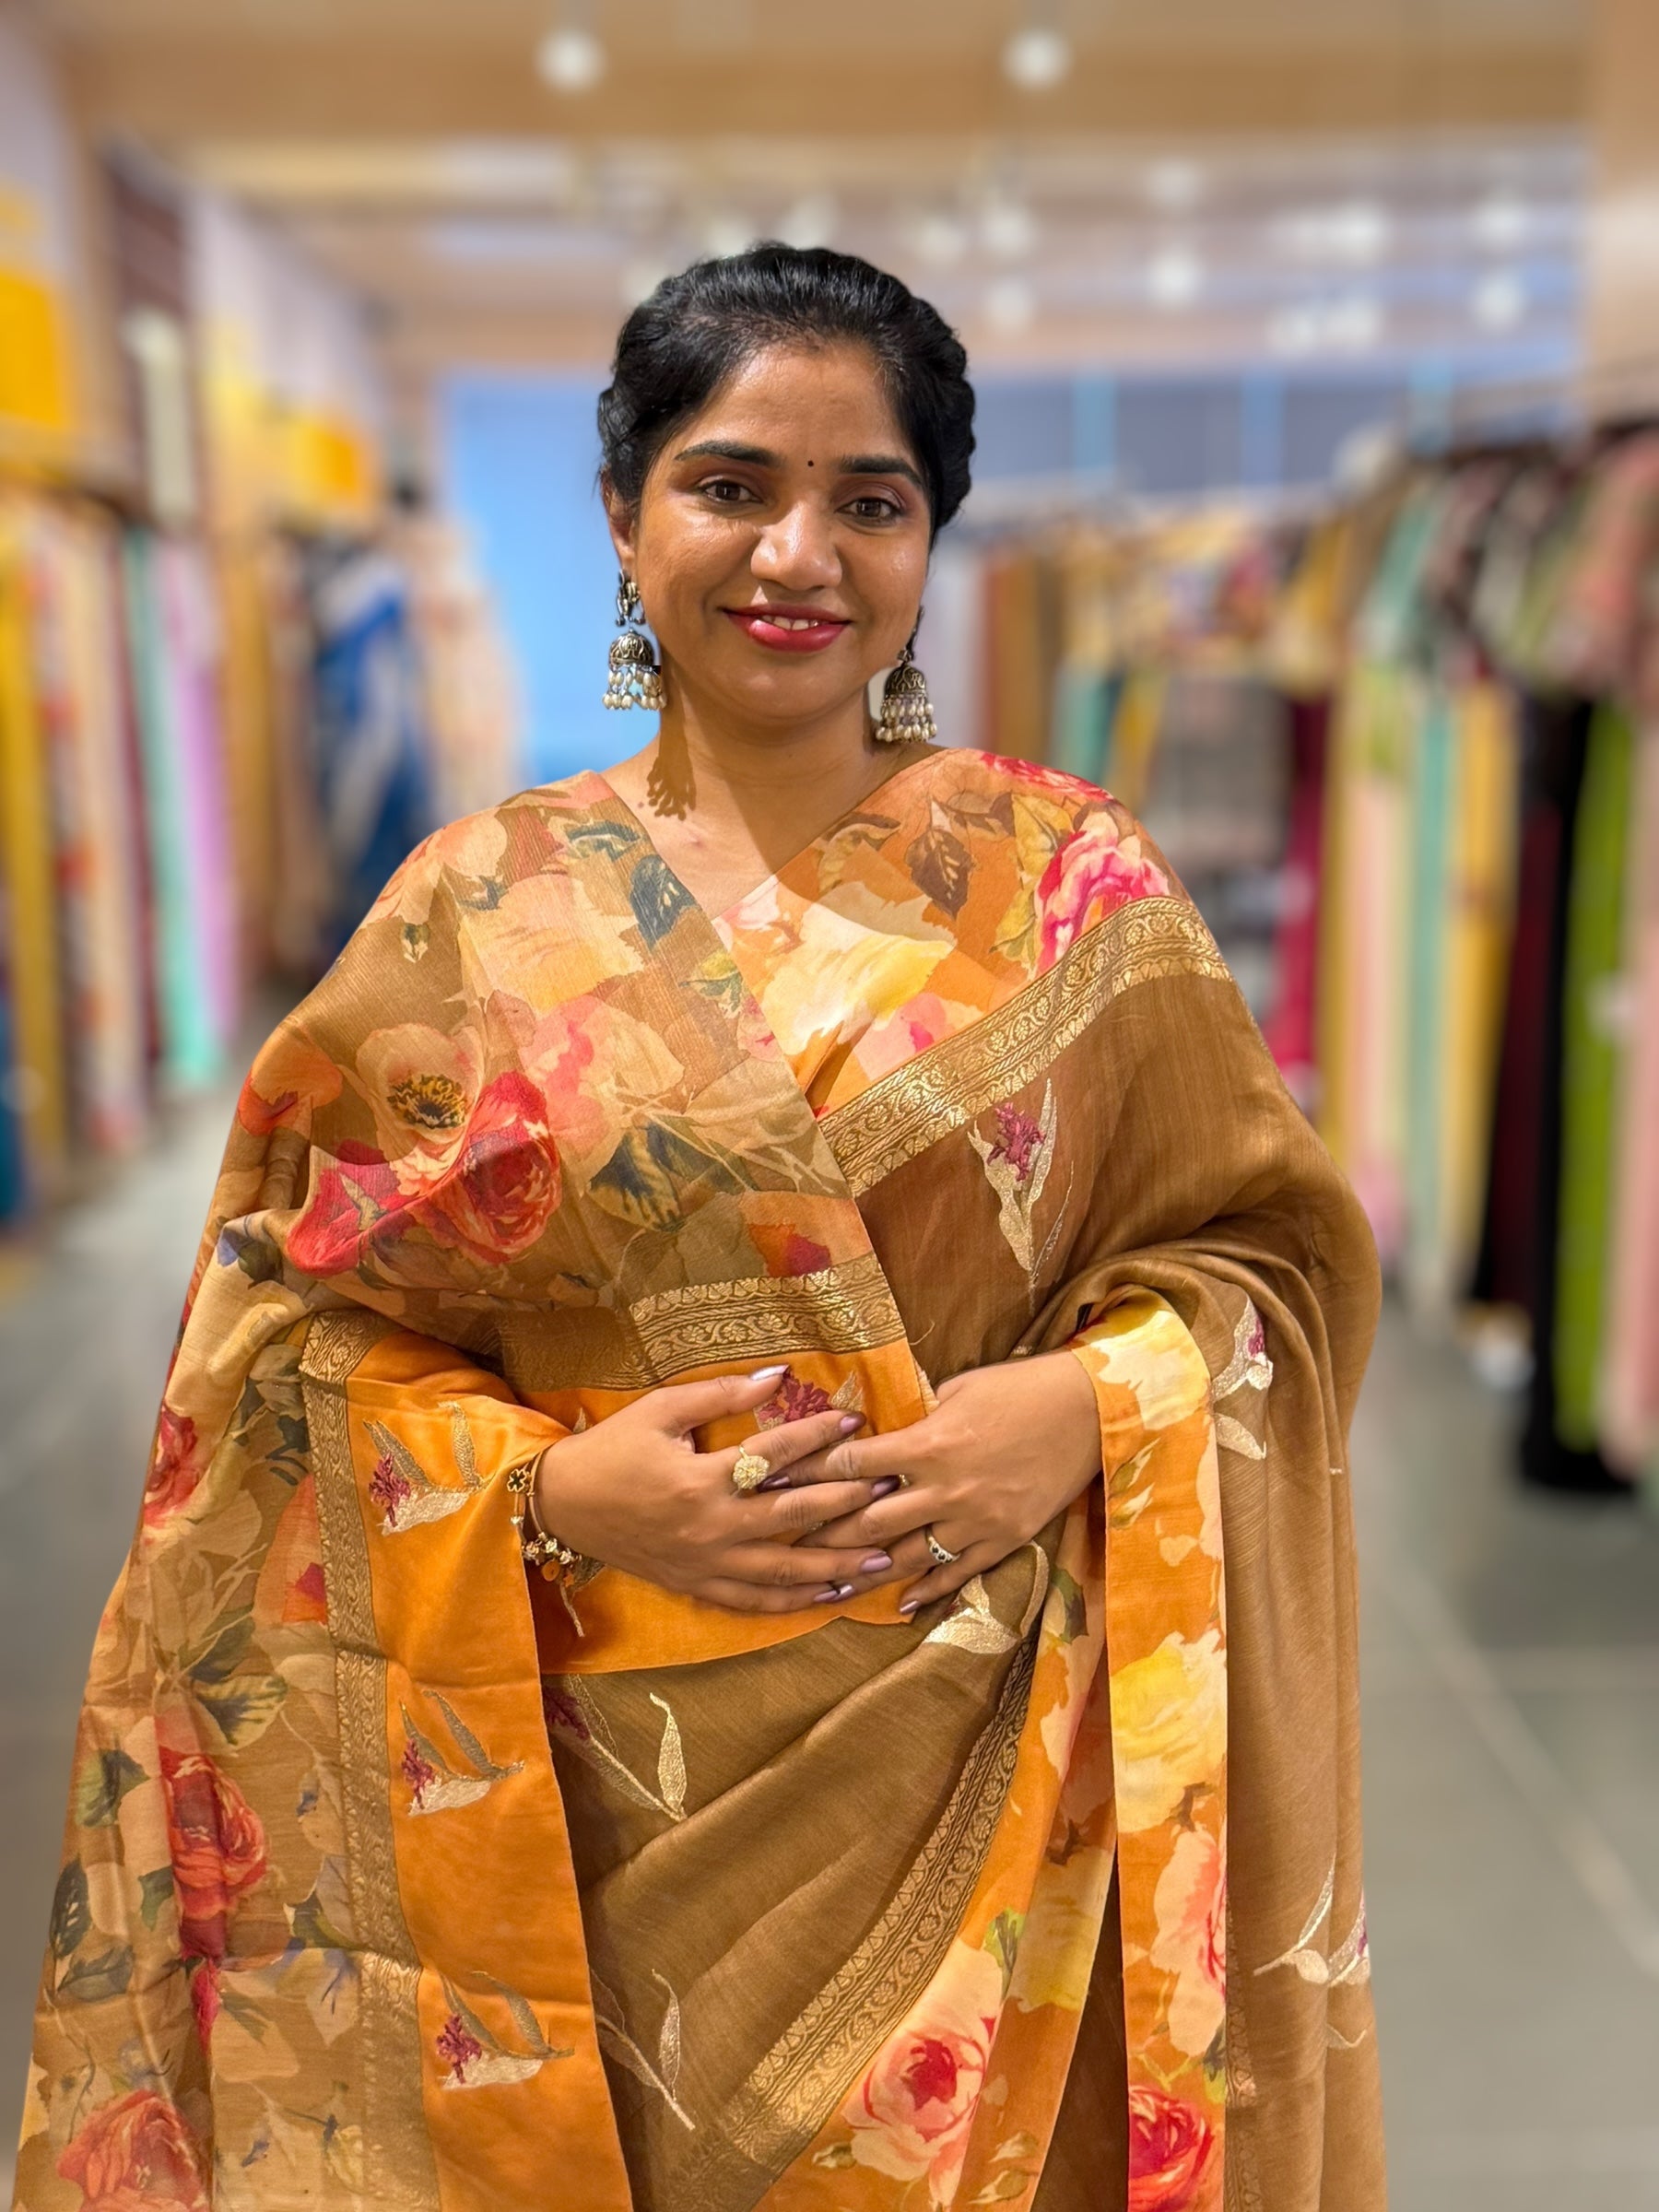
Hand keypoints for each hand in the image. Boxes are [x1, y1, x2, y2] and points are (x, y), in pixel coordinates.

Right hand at [531, 1367, 885, 1613]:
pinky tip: (830, 1595)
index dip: (818, 1434)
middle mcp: (710, 1528)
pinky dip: (794, 1601)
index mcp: (701, 1481)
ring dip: (835, 1565)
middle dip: (846, 1503)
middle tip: (890, 1490)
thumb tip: (777, 1376)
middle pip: (793, 1517)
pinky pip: (754, 1603)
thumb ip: (719, 1394)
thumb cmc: (612, 1450)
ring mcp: (706, 1565)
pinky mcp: (697, 1586)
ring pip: (783, 1572)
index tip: (856, 1418)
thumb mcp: (659, 1410)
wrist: (563, 1505)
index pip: (774, 1454)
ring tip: (879, 1558)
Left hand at [775, 1350, 1102, 1612]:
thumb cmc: (1020, 1387)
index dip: (811, 1473)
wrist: (1091, 1411)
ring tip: (829, 1586)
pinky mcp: (1004, 1538)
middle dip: (824, 1532)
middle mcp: (946, 1488)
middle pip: (869, 1520)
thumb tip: (883, 1431)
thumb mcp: (958, 1389)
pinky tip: (903, 1603)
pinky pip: (959, 1572)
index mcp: (929, 1444)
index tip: (777, 1482)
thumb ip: (918, 1417)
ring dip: (864, 1572)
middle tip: (786, 1543)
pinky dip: (928, 1589)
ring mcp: (976, 1520)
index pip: (854, 1464)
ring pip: (907, 1555)